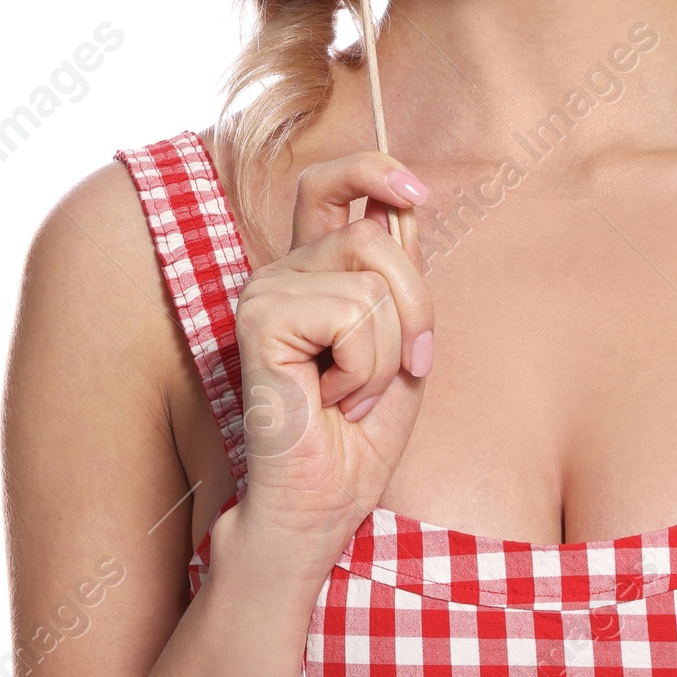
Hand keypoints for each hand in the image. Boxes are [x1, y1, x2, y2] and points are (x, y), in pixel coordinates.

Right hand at [223, 152, 433, 579]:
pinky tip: (331, 400)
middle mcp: (280, 274)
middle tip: (403, 369)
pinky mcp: (261, 321)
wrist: (321, 506)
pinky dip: (366, 367)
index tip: (416, 192)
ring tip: (353, 394)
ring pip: (373, 280)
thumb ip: (399, 277)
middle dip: (416, 305)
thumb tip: (402, 204)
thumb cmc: (358, 438)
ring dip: (388, 352)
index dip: (372, 169)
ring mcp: (264, 294)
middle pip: (375, 232)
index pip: (328, 185)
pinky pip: (354, 314)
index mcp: (309, 273)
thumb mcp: (400, 343)